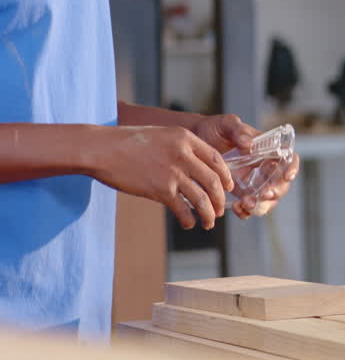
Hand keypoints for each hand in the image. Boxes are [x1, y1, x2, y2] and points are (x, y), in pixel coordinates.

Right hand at [86, 126, 233, 229]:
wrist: (101, 149)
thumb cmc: (126, 142)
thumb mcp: (161, 136)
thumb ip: (179, 148)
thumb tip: (192, 167)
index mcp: (186, 138)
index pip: (216, 159)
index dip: (225, 175)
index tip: (228, 186)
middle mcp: (184, 155)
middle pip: (213, 181)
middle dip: (220, 198)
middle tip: (220, 210)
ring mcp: (174, 173)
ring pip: (202, 198)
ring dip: (209, 213)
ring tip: (209, 222)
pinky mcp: (161, 189)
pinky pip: (183, 209)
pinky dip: (188, 219)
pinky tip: (188, 224)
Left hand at [192, 114, 298, 219]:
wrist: (193, 141)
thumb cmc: (213, 129)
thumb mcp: (225, 124)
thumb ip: (237, 131)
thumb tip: (249, 144)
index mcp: (266, 150)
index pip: (287, 159)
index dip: (292, 168)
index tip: (287, 176)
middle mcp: (263, 167)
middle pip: (281, 183)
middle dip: (276, 191)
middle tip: (264, 194)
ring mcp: (252, 182)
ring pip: (267, 199)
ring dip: (262, 205)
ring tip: (247, 203)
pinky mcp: (239, 193)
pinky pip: (249, 207)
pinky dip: (246, 211)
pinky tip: (237, 207)